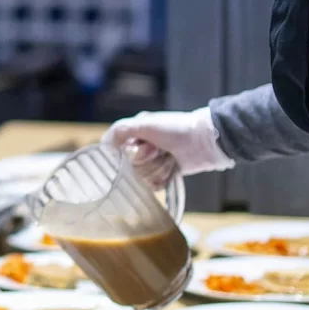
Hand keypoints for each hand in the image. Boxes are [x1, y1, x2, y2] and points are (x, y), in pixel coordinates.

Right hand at [101, 108, 232, 187]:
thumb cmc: (175, 129)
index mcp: (136, 133)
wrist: (205, 141)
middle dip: (147, 160)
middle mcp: (143, 147)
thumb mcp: (145, 124)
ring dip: (159, 168)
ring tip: (171, 157)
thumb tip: (103, 144)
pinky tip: (173, 168)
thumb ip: (120, 131)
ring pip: (143, 177)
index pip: (118, 151)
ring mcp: (155, 162)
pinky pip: (154, 185)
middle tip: (161, 150)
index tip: (139, 147)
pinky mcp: (166, 173)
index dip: (129, 152)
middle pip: (131, 167)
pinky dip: (164, 178)